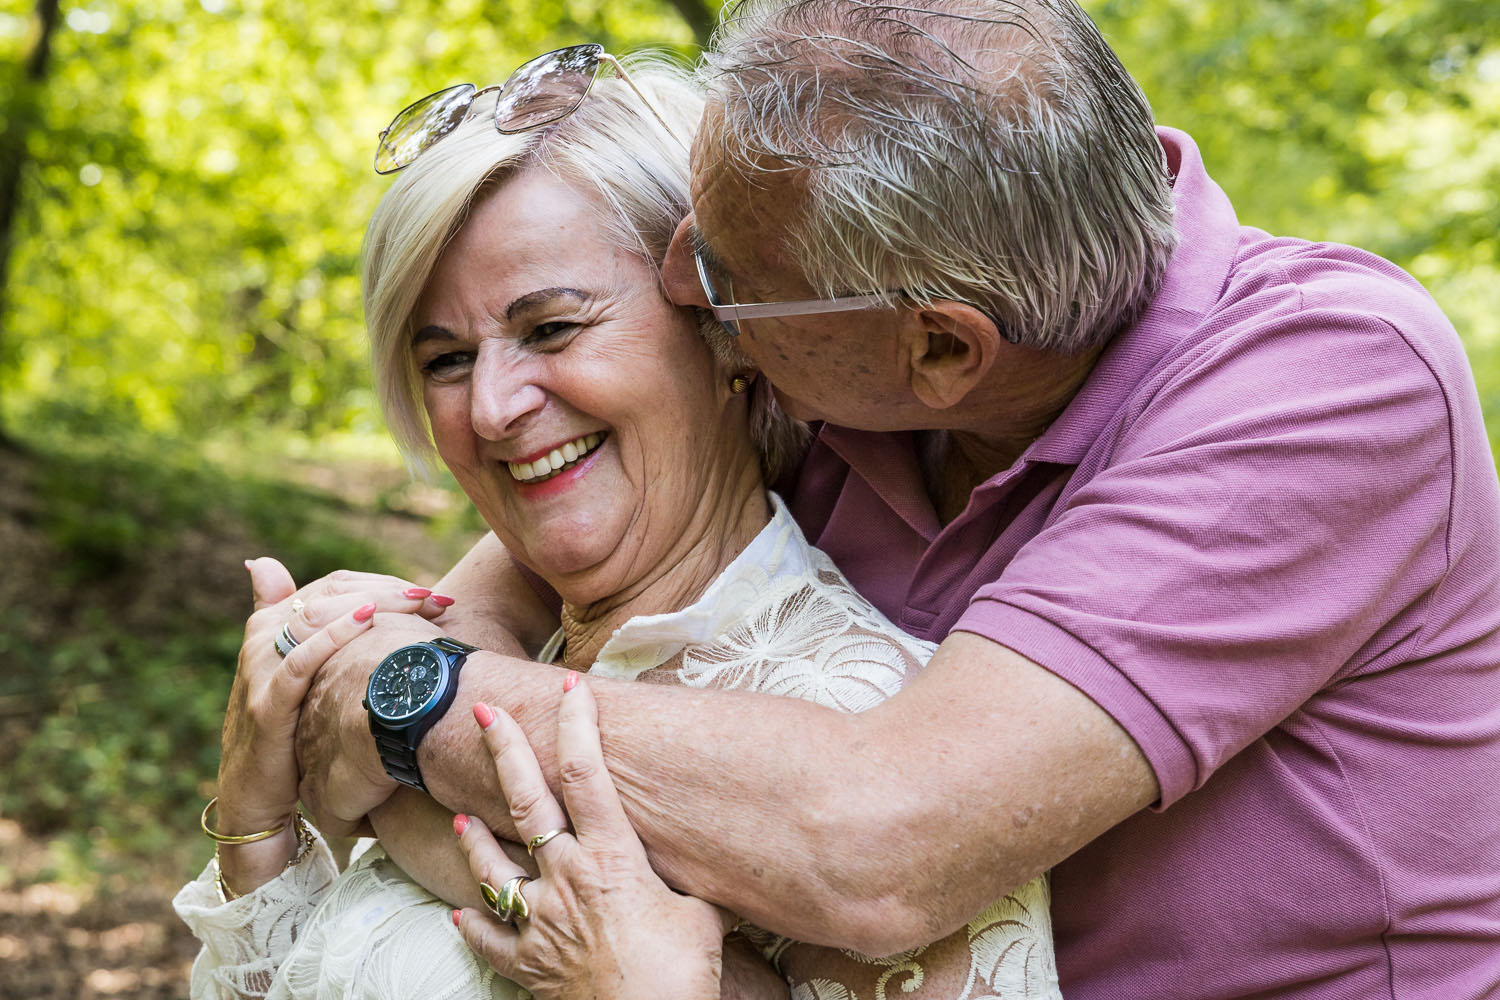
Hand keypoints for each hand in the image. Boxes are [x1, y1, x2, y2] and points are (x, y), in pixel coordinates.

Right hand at [214, 559, 441, 891]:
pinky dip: (333, 635)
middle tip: (437, 599)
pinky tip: (370, 619)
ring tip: (419, 604)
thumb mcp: (300, 680)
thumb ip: (309, 632)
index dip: (385, 583)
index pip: (336, 585)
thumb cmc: (287, 734)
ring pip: (316, 615)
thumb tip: (299, 578)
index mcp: (271, 624)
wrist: (254, 798)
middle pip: (332, 592)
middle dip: (390, 591)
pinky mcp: (265, 704)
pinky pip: (299, 661)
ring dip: (375, 602)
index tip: (432, 595)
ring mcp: (260, 668)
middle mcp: (262, 637)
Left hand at [455, 674, 733, 999]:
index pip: (589, 774)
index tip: (571, 687)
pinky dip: (474, 925)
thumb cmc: (681, 971)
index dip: (578, 725)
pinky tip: (460, 914)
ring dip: (475, 840)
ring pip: (494, 869)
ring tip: (460, 817)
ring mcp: (540, 921)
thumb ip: (694, 884)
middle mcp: (566, 878)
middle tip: (483, 713)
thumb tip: (717, 868)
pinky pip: (491, 941)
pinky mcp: (527, 964)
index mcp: (611, 856)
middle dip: (504, 751)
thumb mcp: (703, 915)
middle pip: (528, 802)